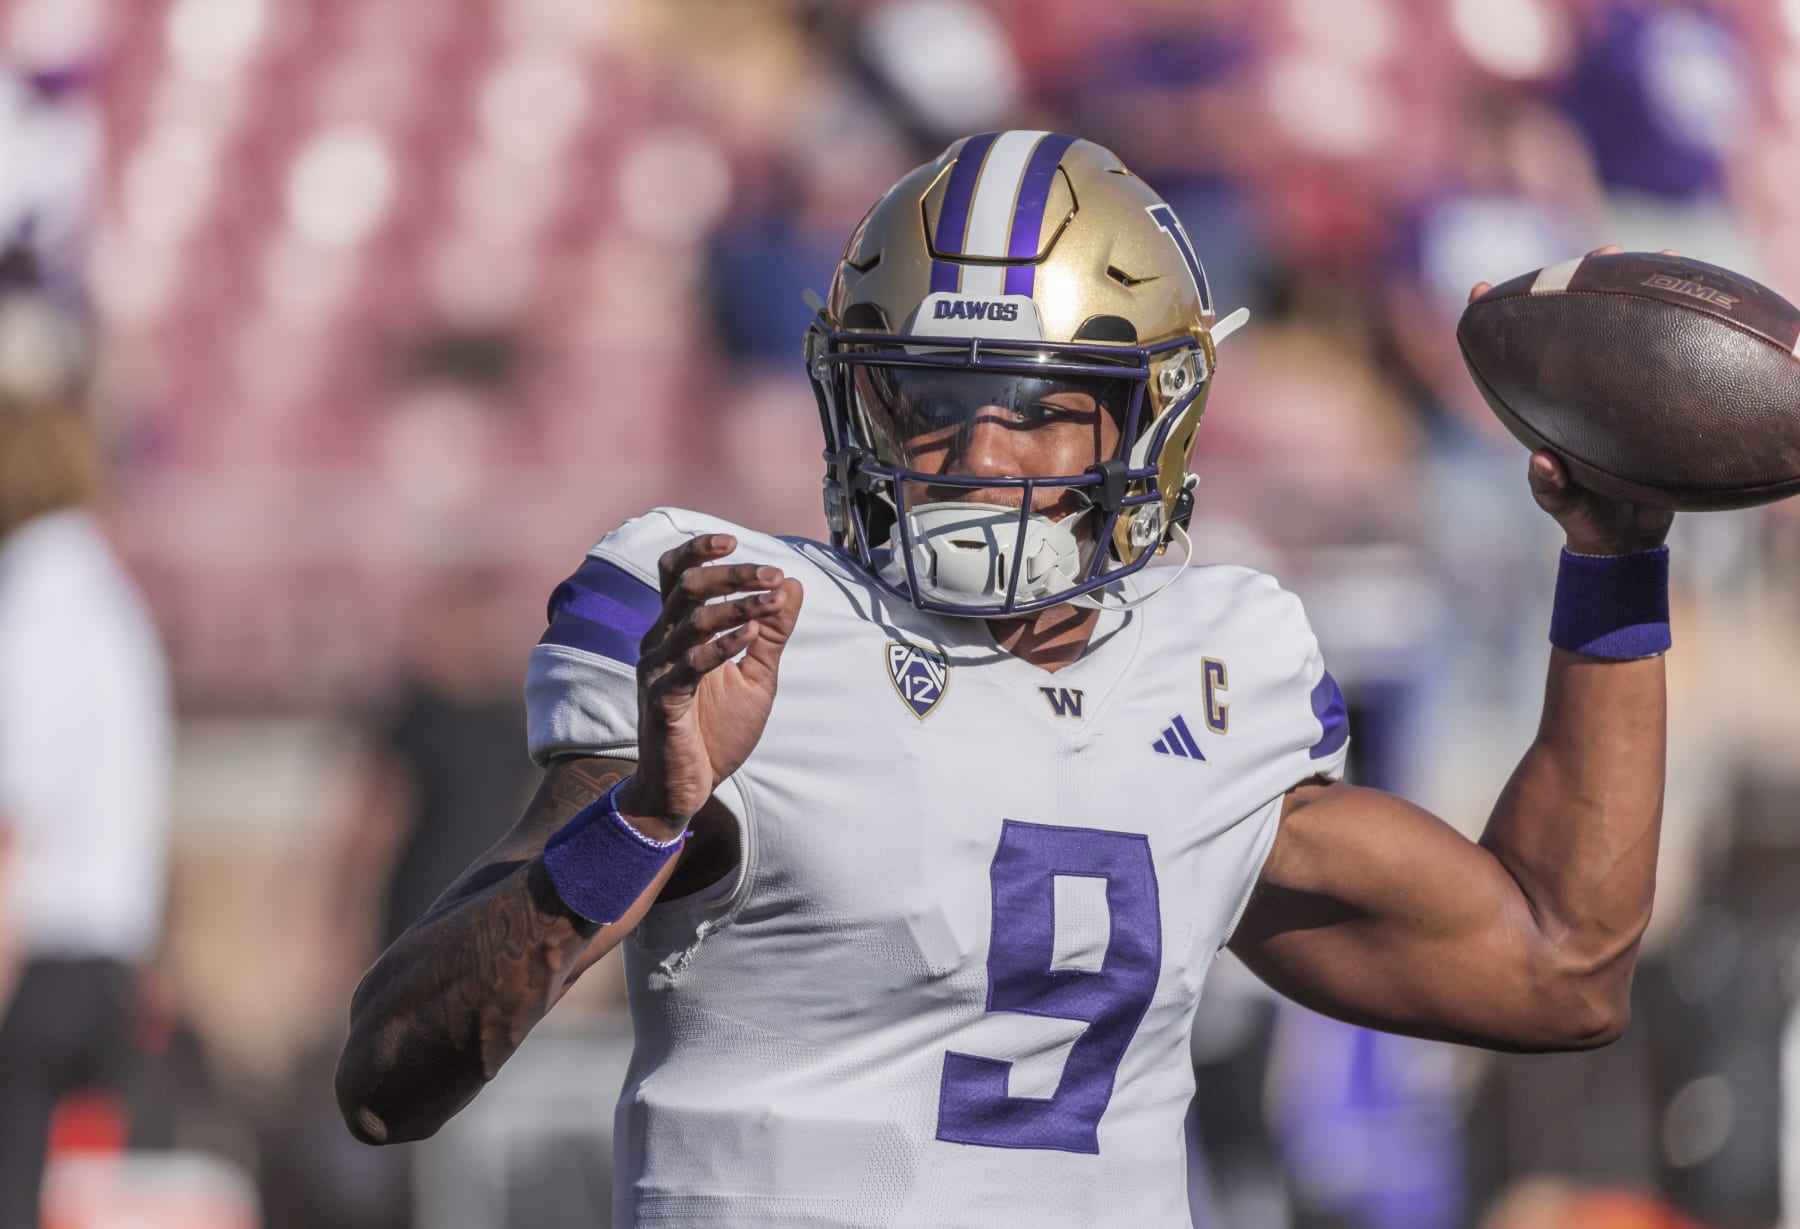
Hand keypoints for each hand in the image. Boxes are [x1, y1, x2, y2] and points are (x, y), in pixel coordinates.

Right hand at [617, 535, 802, 835]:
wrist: (687, 788)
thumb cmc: (715, 731)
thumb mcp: (756, 677)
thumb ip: (772, 633)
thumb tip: (792, 585)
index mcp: (675, 632)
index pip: (674, 575)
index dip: (698, 551)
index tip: (734, 540)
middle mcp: (659, 643)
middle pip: (685, 587)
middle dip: (731, 574)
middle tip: (772, 574)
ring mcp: (657, 671)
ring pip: (691, 621)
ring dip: (737, 606)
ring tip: (773, 600)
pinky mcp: (662, 702)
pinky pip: (690, 664)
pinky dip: (722, 645)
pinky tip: (751, 636)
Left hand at [1468, 245, 1676, 555]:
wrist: (1625, 540)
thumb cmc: (1584, 520)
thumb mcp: (1564, 505)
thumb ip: (1550, 487)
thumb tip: (1540, 461)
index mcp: (1542, 407)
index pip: (1508, 354)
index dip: (1492, 319)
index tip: (1480, 288)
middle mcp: (1573, 388)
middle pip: (1567, 323)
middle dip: (1576, 281)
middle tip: (1597, 253)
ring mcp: (1608, 389)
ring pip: (1613, 328)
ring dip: (1626, 289)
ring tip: (1647, 255)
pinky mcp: (1643, 397)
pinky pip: (1656, 354)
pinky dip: (1670, 326)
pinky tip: (1691, 295)